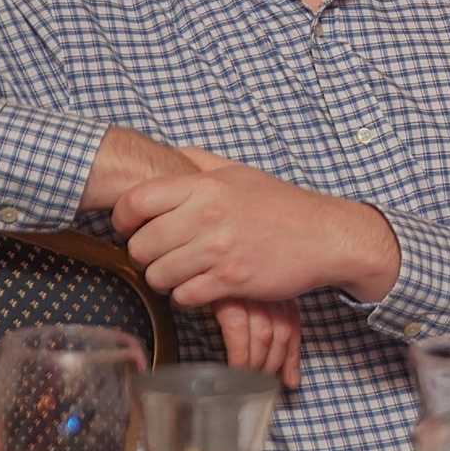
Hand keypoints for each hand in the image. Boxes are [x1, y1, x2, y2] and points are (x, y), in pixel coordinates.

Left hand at [86, 130, 322, 387]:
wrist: (327, 236)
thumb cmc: (282, 206)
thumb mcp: (240, 172)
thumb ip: (201, 162)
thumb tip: (171, 153)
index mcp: (205, 186)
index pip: (135, 202)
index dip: (123, 219)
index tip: (130, 228)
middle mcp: (208, 215)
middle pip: (142, 246)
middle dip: (146, 255)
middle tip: (163, 255)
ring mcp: (220, 249)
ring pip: (158, 275)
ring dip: (166, 279)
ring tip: (183, 272)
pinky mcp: (232, 279)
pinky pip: (185, 296)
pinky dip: (189, 295)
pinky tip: (204, 285)